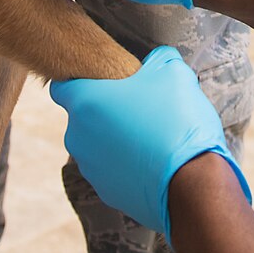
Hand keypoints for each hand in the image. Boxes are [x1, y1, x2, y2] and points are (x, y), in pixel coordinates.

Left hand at [50, 46, 251, 244]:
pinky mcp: (105, 191)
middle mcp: (77, 134)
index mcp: (85, 101)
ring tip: (151, 134)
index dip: (79, 80)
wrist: (193, 184)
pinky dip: (126, 163)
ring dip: (117, 136)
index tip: (100, 80)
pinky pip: (111, 168)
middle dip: (107, 109)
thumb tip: (156, 62)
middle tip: (139, 105)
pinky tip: (153, 159)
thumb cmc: (176, 122)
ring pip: (97, 143)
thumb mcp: (172, 72)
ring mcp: (89, 166)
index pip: (61, 86)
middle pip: (84, 115)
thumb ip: (155, 61)